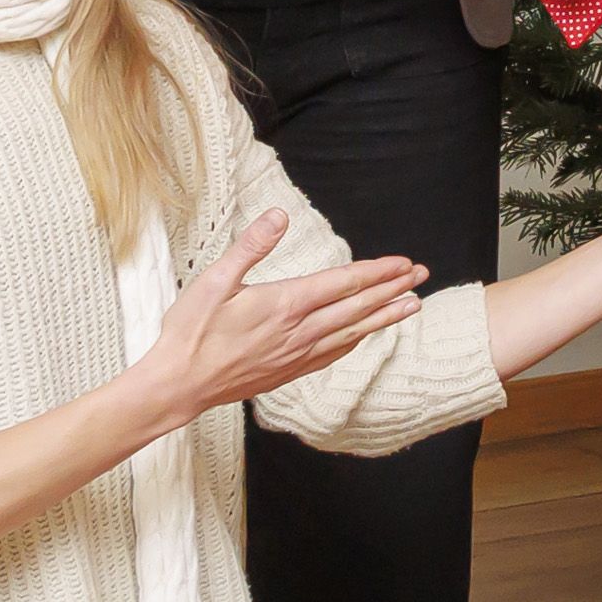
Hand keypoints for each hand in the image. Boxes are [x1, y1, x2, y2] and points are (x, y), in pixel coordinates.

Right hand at [137, 212, 427, 424]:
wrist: (180, 385)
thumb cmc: (192, 332)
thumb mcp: (214, 280)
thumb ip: (250, 247)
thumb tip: (278, 216)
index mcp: (285, 304)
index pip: (344, 284)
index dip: (377, 272)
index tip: (404, 263)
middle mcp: (300, 331)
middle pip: (358, 307)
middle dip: (393, 289)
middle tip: (422, 276)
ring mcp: (298, 354)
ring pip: (353, 332)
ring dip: (385, 317)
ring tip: (412, 306)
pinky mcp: (290, 371)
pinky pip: (335, 353)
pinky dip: (357, 341)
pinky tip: (366, 336)